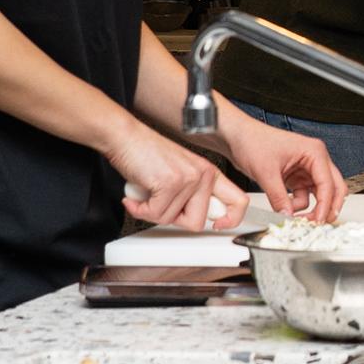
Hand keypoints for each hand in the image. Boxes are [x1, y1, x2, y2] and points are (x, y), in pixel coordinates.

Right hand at [106, 127, 248, 231]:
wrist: (125, 137)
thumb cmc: (146, 155)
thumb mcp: (180, 173)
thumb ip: (194, 195)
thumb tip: (198, 220)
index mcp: (209, 172)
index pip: (238, 202)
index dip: (230, 220)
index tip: (217, 226)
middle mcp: (203, 174)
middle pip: (198, 222)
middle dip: (174, 219)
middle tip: (161, 204)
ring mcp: (188, 178)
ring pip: (172, 220)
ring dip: (152, 212)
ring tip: (146, 194)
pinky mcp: (170, 183)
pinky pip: (155, 214)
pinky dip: (140, 209)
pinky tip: (136, 196)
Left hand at [221, 112, 348, 221]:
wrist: (237, 137)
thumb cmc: (253, 141)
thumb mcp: (266, 172)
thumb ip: (279, 197)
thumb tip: (287, 215)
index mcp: (314, 152)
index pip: (327, 183)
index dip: (325, 205)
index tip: (319, 220)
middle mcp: (314, 159)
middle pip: (333, 188)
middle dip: (328, 207)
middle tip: (319, 222)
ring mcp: (306, 169)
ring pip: (320, 194)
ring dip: (312, 208)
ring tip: (299, 218)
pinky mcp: (296, 176)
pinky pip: (304, 196)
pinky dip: (298, 205)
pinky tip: (288, 208)